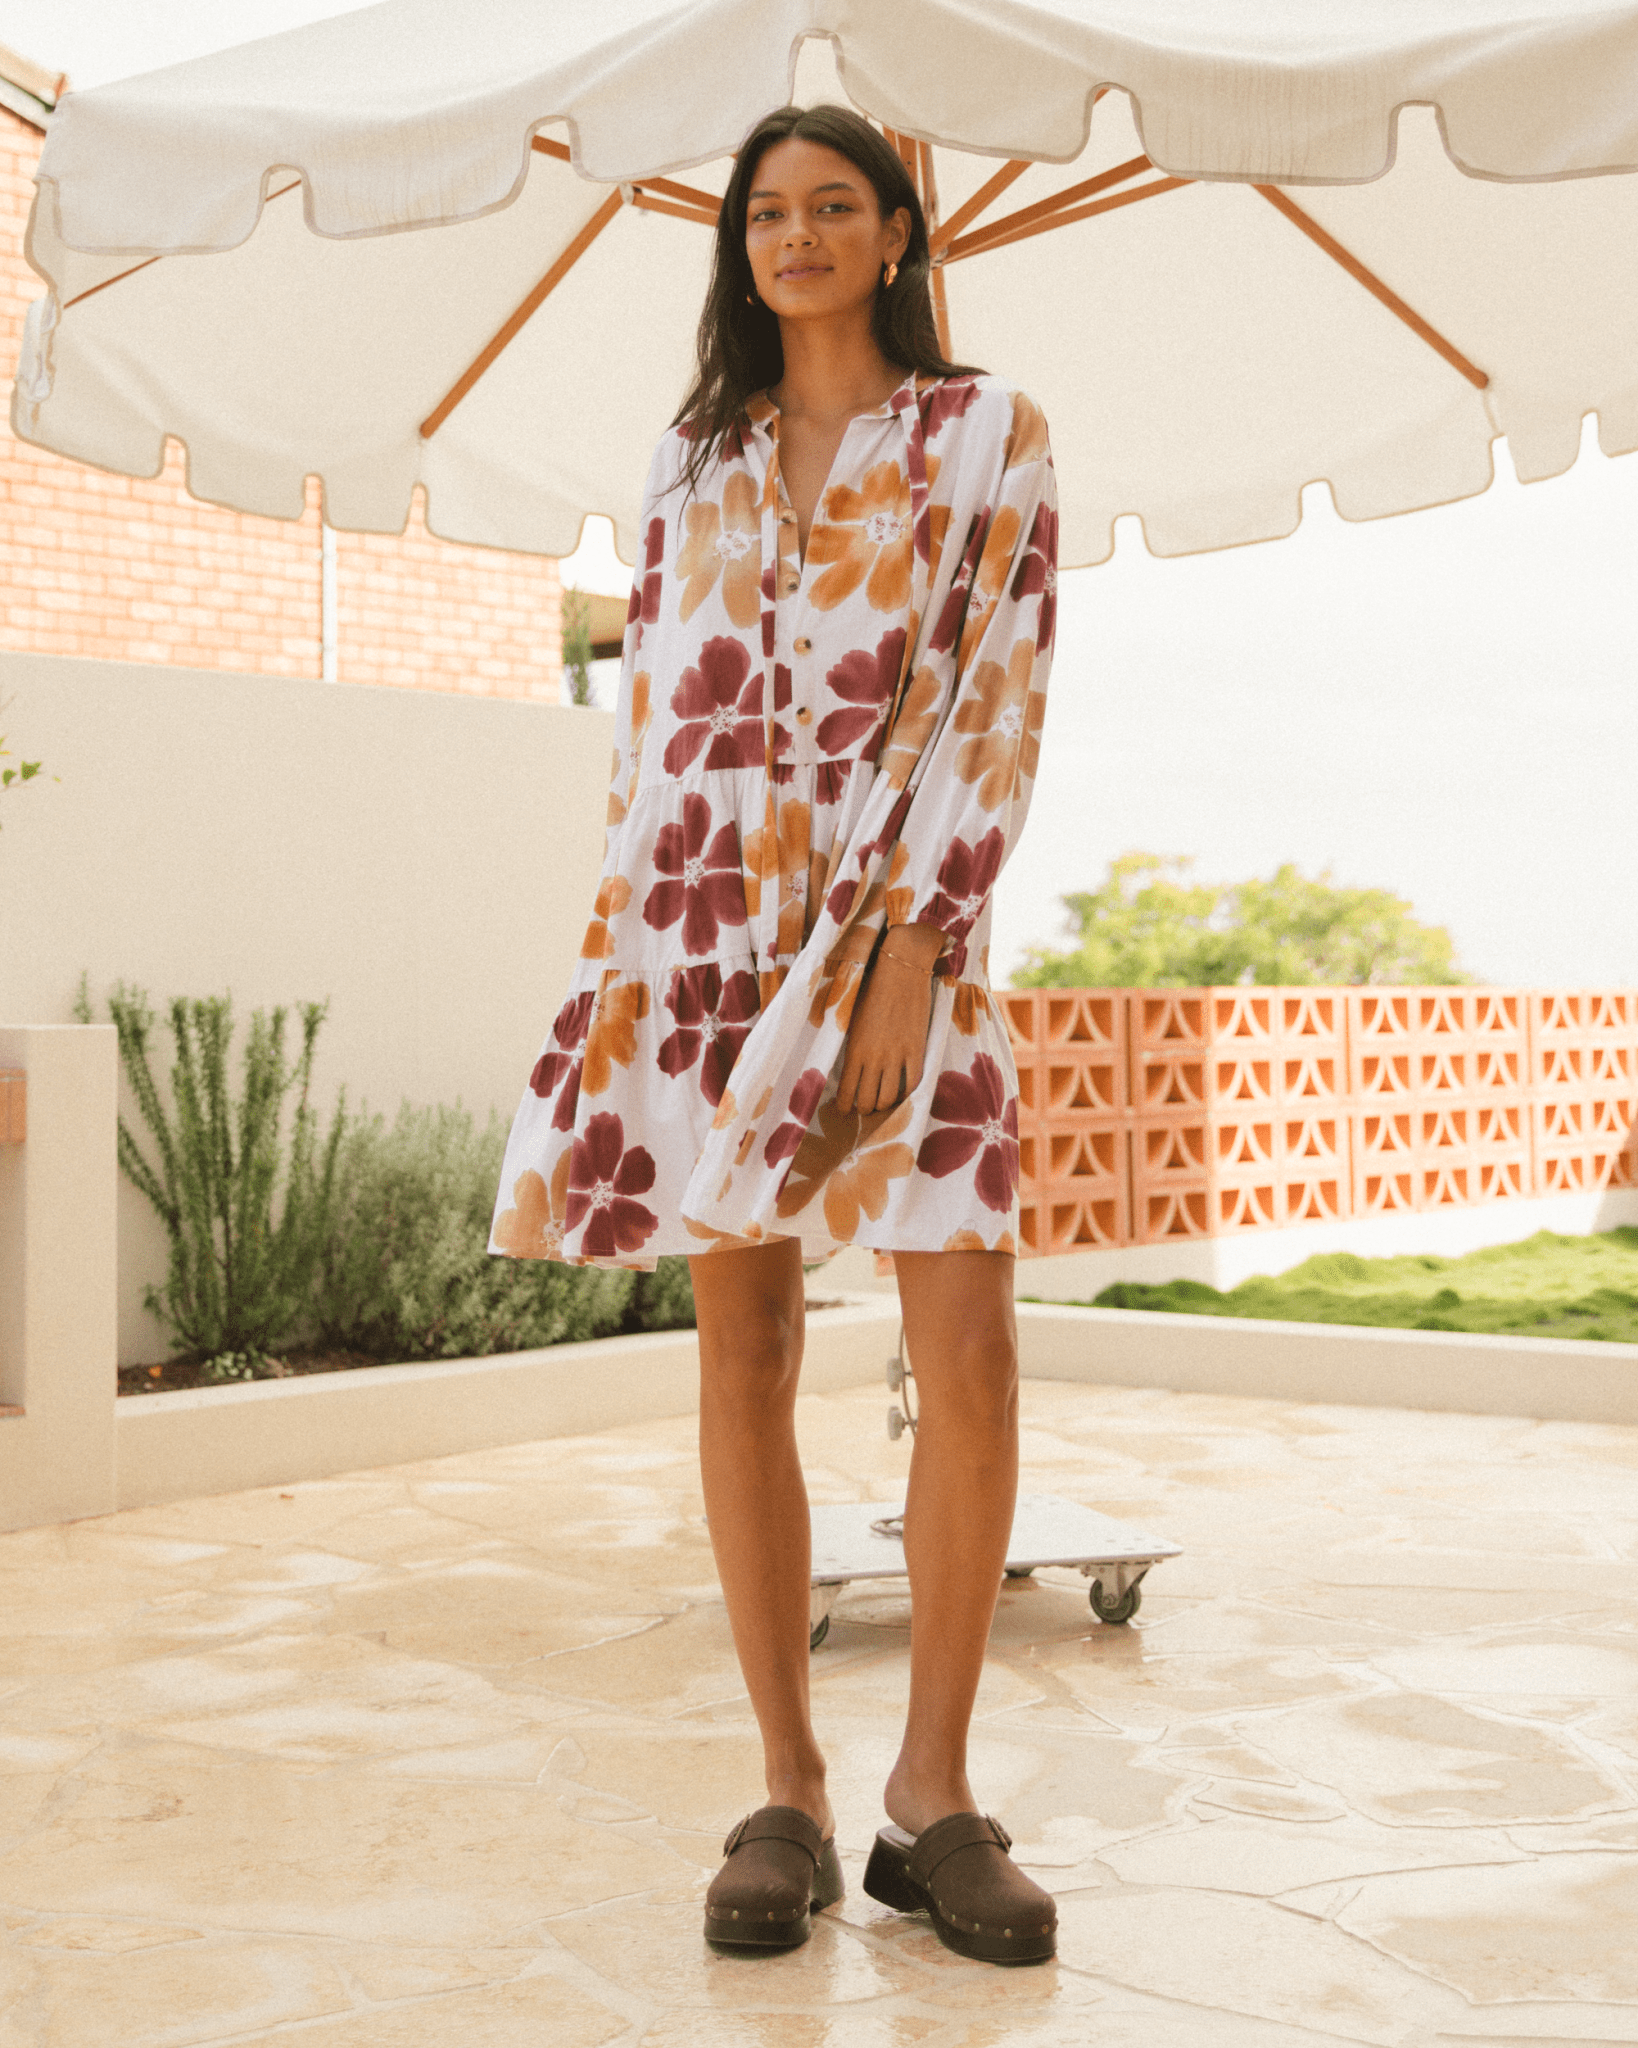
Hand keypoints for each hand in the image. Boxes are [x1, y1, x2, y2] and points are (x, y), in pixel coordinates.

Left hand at [836, 926, 941, 1114]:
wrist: (901, 970)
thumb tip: (846, 1066)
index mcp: (854, 1050)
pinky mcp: (917, 1050)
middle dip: (865, 1109)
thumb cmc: (872, 989)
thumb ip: (849, 1044)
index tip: (846, 1109)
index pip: (846, 1092)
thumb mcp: (851, 1018)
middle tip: (865, 1107)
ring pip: (889, 1098)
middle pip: (868, 1101)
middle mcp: (874, 1058)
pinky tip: (902, 1091)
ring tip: (883, 1101)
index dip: (845, 1106)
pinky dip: (907, 1092)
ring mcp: (897, 1056)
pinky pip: (913, 1082)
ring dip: (885, 1104)